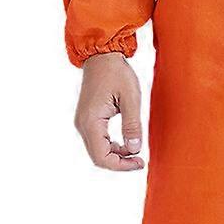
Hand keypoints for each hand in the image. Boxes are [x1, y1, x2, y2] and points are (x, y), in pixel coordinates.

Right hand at [75, 52, 144, 170]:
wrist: (102, 58)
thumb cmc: (117, 74)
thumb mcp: (131, 98)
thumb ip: (132, 124)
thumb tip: (134, 149)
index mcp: (91, 121)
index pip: (101, 156)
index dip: (121, 165)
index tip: (140, 162)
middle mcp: (83, 125)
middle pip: (98, 157)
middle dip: (119, 163)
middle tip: (140, 161)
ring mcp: (84, 123)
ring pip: (98, 150)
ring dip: (116, 155)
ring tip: (136, 150)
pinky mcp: (88, 119)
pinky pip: (98, 140)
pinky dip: (112, 146)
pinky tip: (127, 142)